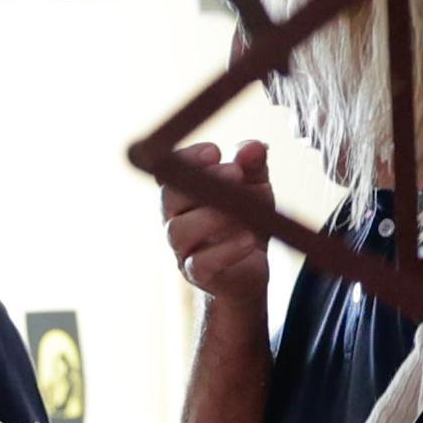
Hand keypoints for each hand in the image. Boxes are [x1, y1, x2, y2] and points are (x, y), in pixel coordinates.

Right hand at [157, 139, 271, 299]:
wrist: (251, 271)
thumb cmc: (245, 223)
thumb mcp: (254, 188)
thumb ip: (253, 166)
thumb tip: (254, 147)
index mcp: (182, 195)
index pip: (168, 171)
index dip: (186, 159)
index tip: (215, 152)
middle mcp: (174, 220)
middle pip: (168, 197)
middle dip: (201, 181)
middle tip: (235, 172)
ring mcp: (182, 250)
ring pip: (179, 231)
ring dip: (213, 216)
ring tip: (243, 209)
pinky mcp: (198, 275)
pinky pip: (202, 263)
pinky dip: (227, 249)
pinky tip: (249, 239)